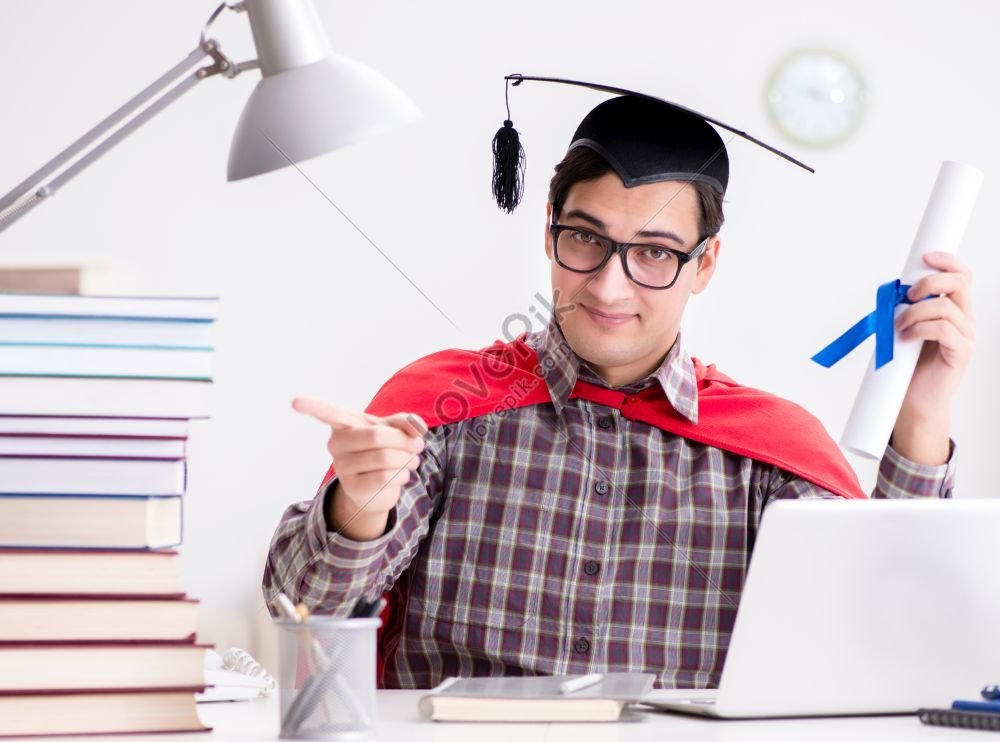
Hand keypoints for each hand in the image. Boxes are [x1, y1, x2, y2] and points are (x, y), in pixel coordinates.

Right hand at [292, 396, 426, 538]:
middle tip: (417, 445)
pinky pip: (385, 477)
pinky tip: (401, 475)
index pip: (327, 412)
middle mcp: (336, 443)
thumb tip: (417, 427)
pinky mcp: (352, 487)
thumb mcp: (395, 430)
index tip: (295, 402)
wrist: (378, 487)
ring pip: (384, 459)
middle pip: (376, 436)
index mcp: (344, 423)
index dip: (312, 406)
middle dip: (405, 441)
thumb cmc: (384, 449)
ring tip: (411, 460)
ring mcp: (341, 466)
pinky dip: (402, 475)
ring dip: (408, 459)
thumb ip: (407, 422)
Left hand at [892, 252, 973, 462]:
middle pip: (960, 283)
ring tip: (898, 328)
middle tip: (908, 296)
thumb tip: (893, 289)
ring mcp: (966, 337)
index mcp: (954, 309)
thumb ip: (906, 308)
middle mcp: (965, 320)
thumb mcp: (904, 328)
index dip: (947, 261)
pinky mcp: (961, 353)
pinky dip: (920, 329)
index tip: (925, 257)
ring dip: (915, 313)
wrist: (912, 400)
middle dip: (931, 283)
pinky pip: (943, 330)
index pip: (962, 276)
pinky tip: (905, 338)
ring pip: (946, 307)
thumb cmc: (907, 364)